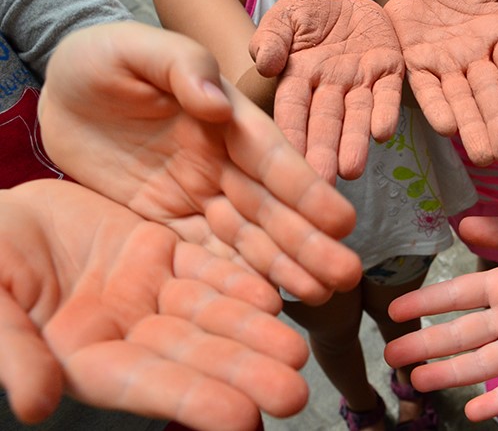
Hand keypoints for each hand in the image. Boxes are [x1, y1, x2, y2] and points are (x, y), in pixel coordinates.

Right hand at [0, 180, 308, 429]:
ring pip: (209, 316)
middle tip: (295, 393)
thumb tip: (34, 408)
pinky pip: (205, 270)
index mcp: (81, 358)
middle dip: (242, 374)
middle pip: (192, 357)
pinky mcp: (159, 254)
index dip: (192, 401)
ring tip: (298, 351)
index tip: (243, 420)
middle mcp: (124, 333)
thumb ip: (11, 351)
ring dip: (253, 333)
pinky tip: (273, 295)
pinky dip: (238, 282)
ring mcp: (146, 294)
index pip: (145, 386)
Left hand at [39, 22, 361, 304]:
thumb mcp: (135, 49)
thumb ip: (181, 67)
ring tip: (318, 297)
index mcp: (227, 119)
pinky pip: (202, 254)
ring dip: (283, 266)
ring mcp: (197, 195)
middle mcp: (223, 162)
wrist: (61, 90)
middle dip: (309, 241)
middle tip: (346, 275)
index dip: (307, 190)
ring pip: (247, 236)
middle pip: (271, 206)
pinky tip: (260, 302)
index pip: (272, 158)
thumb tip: (216, 103)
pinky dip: (232, 278)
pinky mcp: (165, 221)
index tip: (342, 221)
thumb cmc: (102, 59)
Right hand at [250, 0, 404, 180]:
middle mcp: (330, 88)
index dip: (290, 132)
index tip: (284, 158)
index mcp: (298, 77)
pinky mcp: (389, 73)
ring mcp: (360, 83)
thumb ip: (272, 36)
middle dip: (323, 151)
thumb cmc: (311, 13)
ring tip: (351, 170)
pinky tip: (383, 133)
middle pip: (325, 123)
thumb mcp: (286, 15)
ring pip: (357, 117)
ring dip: (354, 143)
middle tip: (321, 182)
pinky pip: (388, 95)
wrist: (353, 2)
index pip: (292, 109)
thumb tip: (264, 63)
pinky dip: (386, 113)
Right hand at [384, 217, 497, 421]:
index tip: (395, 308)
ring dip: (450, 373)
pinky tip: (473, 411)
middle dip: (425, 344)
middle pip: (460, 334)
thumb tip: (463, 223)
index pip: (457, 295)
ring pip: (482, 362)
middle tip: (391, 354)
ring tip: (418, 381)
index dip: (426, 301)